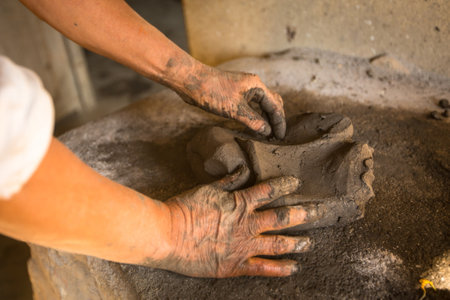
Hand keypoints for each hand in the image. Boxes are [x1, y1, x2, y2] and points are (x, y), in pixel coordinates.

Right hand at [148, 174, 319, 277]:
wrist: (168, 235)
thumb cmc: (184, 209)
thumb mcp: (207, 188)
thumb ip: (228, 181)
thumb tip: (242, 170)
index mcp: (240, 202)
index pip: (270, 190)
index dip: (286, 185)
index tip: (298, 183)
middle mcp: (247, 224)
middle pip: (282, 217)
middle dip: (304, 214)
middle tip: (320, 212)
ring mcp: (244, 246)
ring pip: (279, 243)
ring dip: (298, 242)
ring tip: (310, 242)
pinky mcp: (236, 265)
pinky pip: (264, 268)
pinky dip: (281, 268)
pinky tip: (294, 267)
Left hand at [179, 67, 285, 138]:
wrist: (191, 81)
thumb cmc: (212, 92)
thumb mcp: (234, 109)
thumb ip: (253, 120)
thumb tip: (267, 131)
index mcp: (257, 86)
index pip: (275, 106)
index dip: (279, 122)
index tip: (280, 137)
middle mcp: (253, 86)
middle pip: (272, 102)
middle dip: (276, 119)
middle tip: (276, 135)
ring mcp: (244, 89)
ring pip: (262, 104)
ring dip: (266, 117)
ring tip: (267, 132)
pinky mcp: (234, 94)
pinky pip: (252, 105)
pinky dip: (256, 115)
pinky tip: (254, 124)